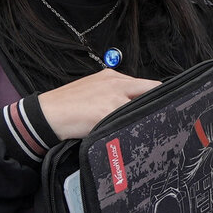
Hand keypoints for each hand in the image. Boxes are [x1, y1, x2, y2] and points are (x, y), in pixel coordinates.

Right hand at [36, 69, 162, 140]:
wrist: (49, 113)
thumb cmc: (68, 104)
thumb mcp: (92, 87)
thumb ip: (113, 92)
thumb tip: (131, 104)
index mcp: (112, 76)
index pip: (145, 84)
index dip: (153, 97)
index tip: (158, 107)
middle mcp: (117, 83)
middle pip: (151, 90)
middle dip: (157, 104)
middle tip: (163, 118)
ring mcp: (114, 98)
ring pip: (143, 109)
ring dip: (145, 119)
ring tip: (144, 131)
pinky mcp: (109, 112)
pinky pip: (130, 122)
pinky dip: (133, 129)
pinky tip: (131, 136)